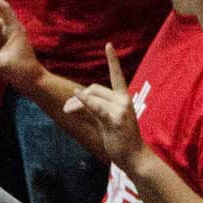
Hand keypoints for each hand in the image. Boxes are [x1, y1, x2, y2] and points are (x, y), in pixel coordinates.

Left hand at [63, 44, 143, 167]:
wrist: (135, 157)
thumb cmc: (122, 141)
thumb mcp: (108, 121)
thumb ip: (96, 109)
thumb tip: (78, 101)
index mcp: (123, 98)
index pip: (117, 75)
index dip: (112, 60)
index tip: (108, 45)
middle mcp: (123, 100)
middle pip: (95, 88)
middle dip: (79, 96)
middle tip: (67, 108)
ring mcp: (120, 109)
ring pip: (93, 97)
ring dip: (76, 103)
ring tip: (67, 110)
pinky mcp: (114, 120)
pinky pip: (96, 107)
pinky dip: (85, 100)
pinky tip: (76, 94)